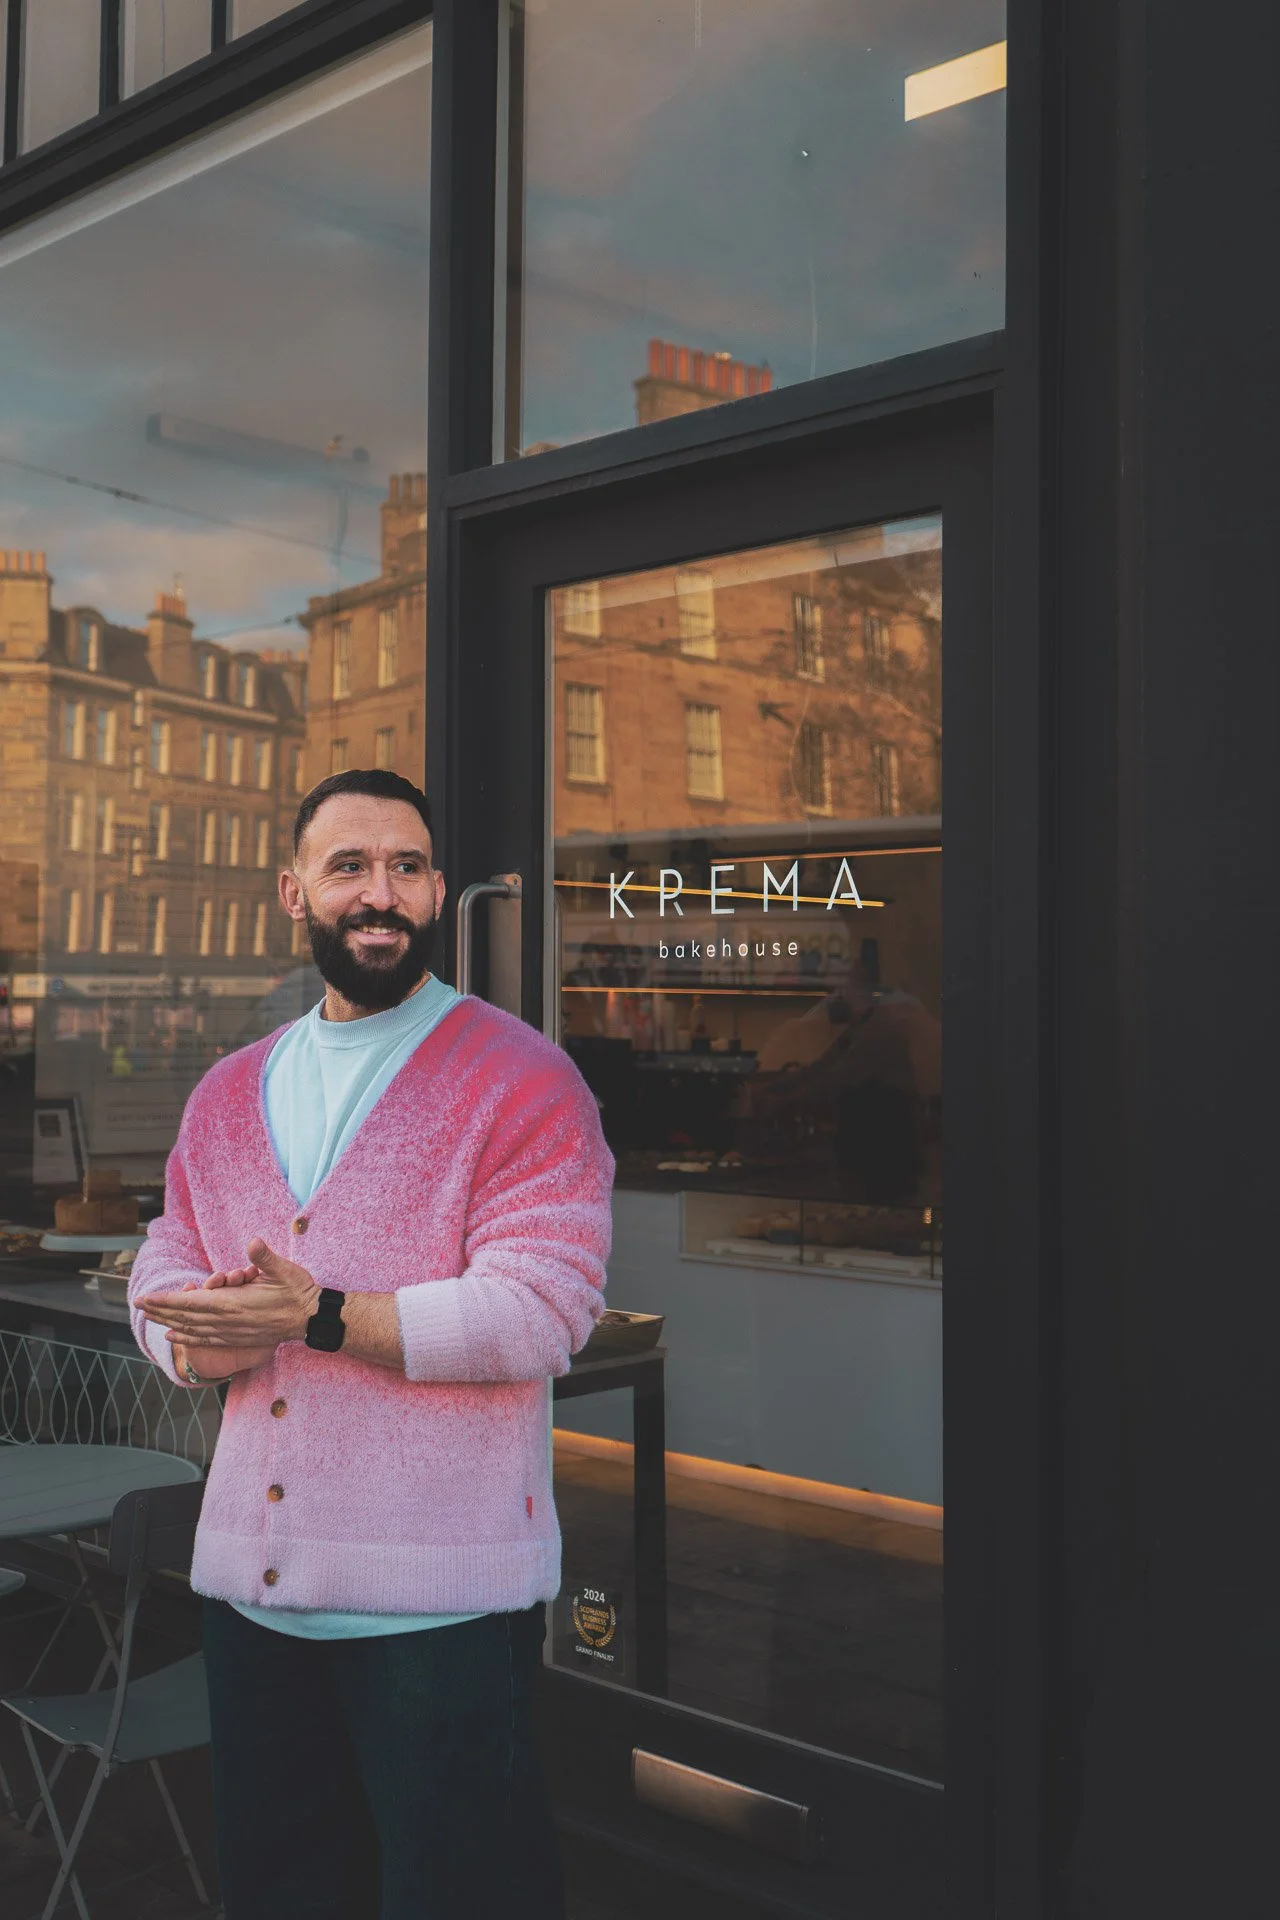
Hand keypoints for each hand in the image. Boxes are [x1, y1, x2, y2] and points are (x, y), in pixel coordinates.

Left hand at [142, 1240, 320, 1352]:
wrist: (311, 1318)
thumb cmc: (298, 1291)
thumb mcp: (283, 1270)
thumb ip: (264, 1257)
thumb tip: (253, 1242)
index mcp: (233, 1303)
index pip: (191, 1303)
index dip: (167, 1301)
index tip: (146, 1298)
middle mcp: (227, 1320)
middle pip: (186, 1317)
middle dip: (160, 1311)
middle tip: (138, 1304)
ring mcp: (232, 1331)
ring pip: (193, 1329)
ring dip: (169, 1323)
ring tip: (151, 1318)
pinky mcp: (238, 1337)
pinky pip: (206, 1340)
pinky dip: (187, 1338)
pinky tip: (175, 1336)